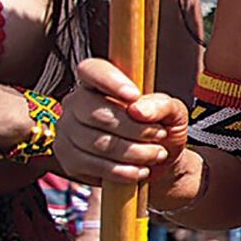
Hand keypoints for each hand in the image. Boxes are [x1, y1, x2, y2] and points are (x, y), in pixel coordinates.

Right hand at [55, 58, 188, 188]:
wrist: (157, 162)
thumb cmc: (160, 128)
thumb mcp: (172, 112)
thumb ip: (161, 105)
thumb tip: (137, 110)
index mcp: (98, 83)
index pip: (91, 70)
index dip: (109, 80)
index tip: (134, 96)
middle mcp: (76, 104)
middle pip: (97, 114)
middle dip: (135, 129)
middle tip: (160, 135)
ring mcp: (68, 132)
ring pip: (98, 143)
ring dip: (134, 152)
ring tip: (156, 154)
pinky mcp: (69, 160)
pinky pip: (93, 166)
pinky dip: (122, 171)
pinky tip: (140, 170)